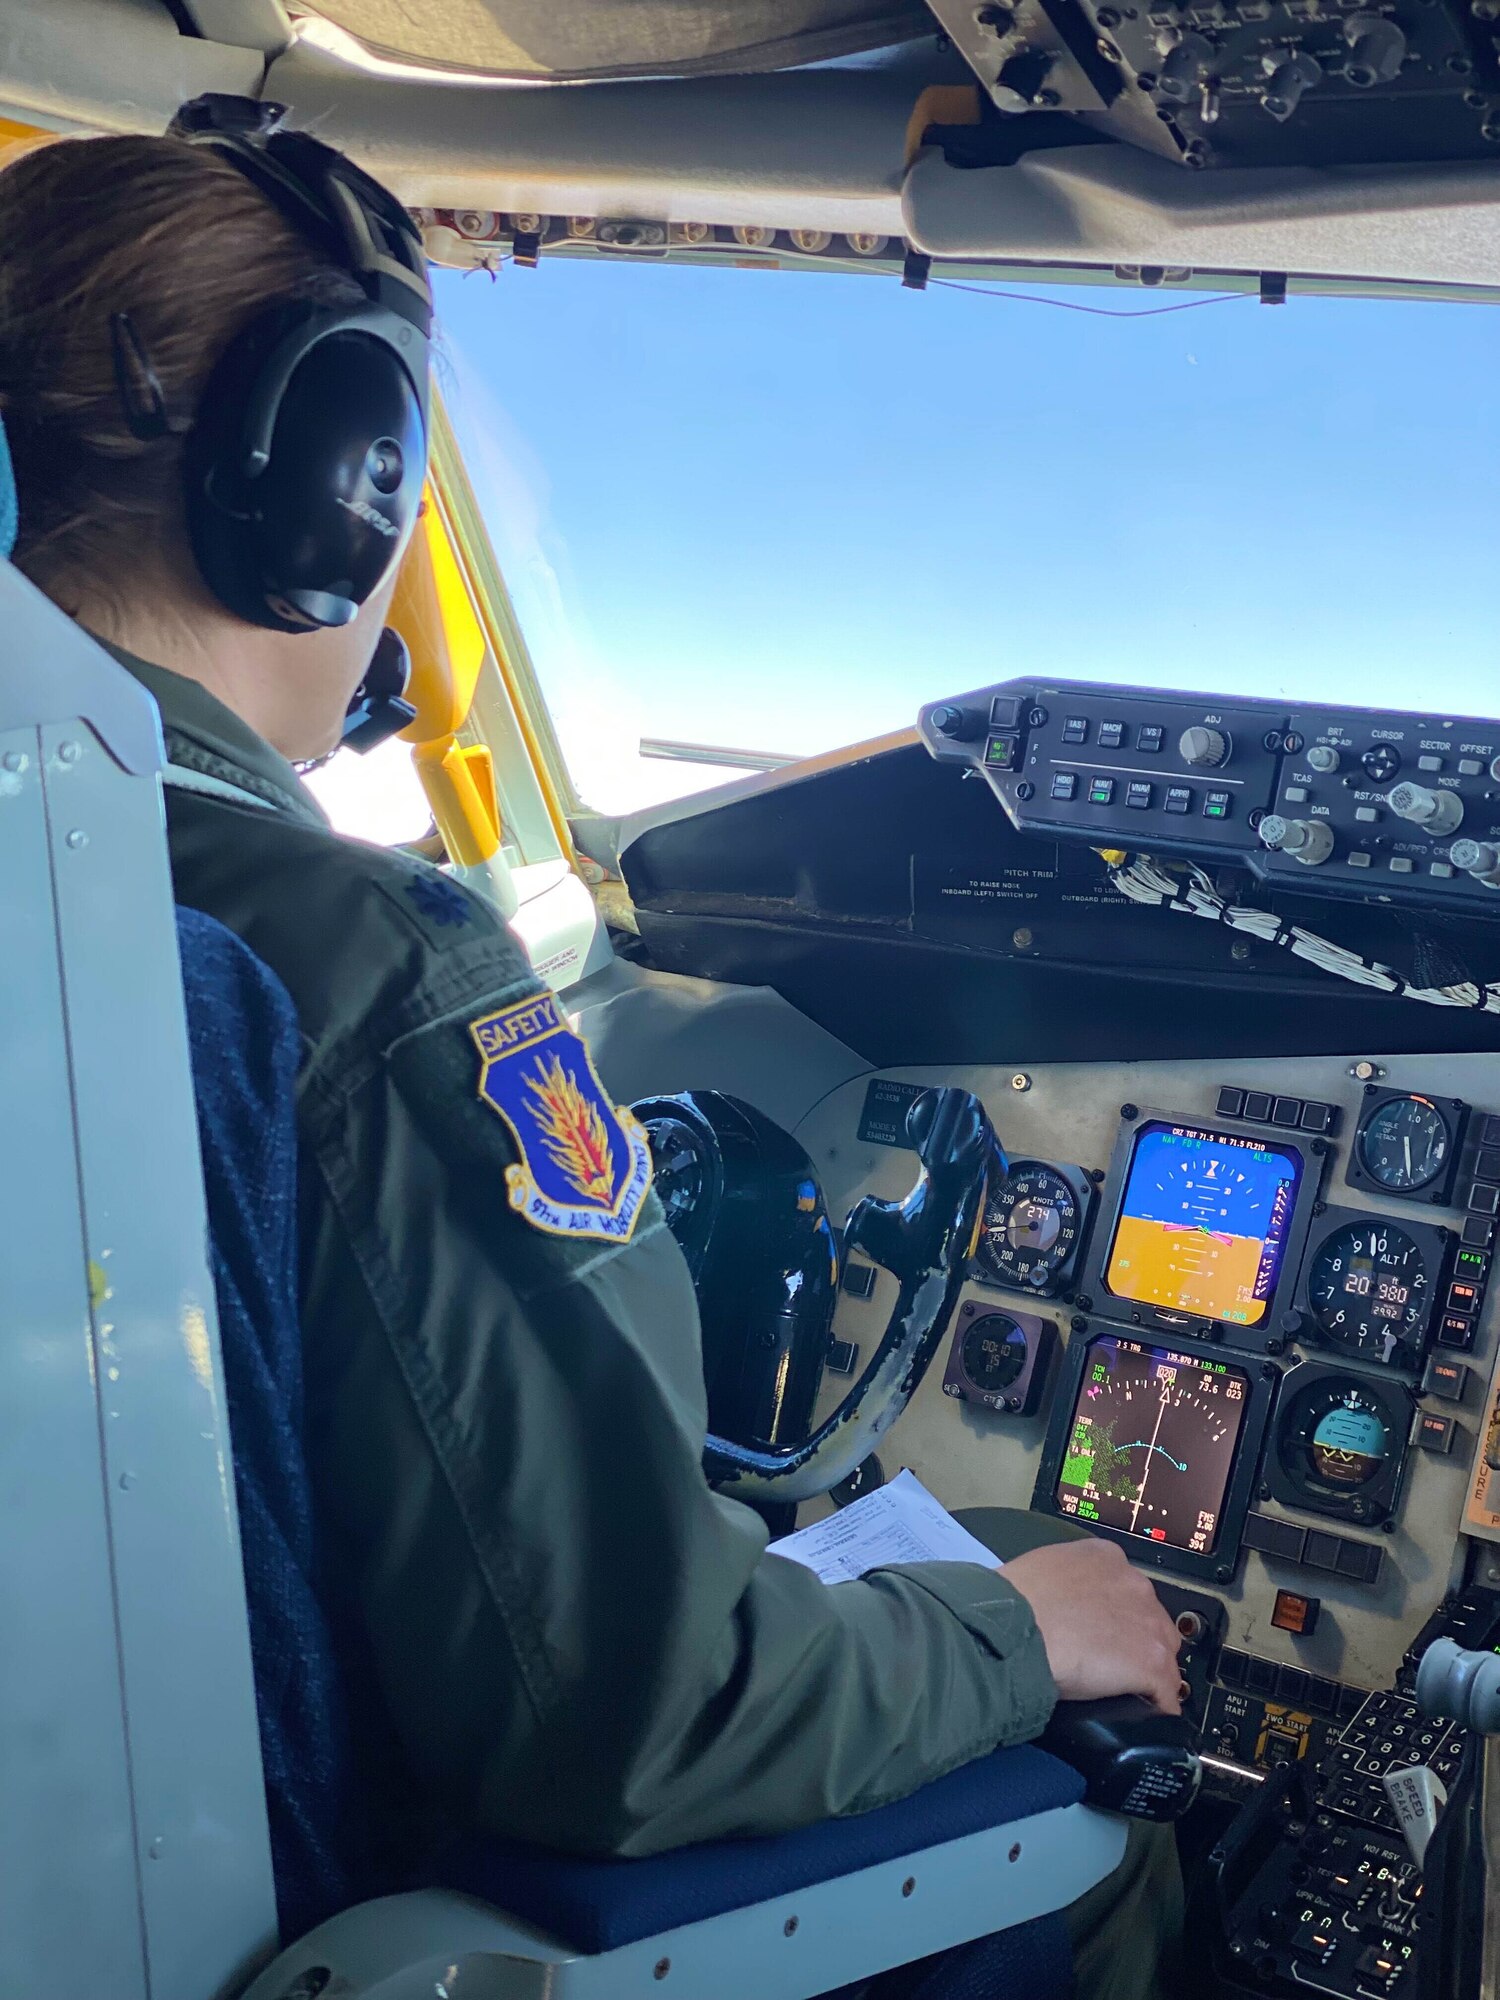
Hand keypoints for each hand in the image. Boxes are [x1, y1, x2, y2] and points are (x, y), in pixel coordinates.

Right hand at [1003, 1538, 1183, 1714]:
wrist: (1015, 1628)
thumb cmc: (1012, 1601)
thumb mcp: (1042, 1573)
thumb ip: (1065, 1585)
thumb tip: (1063, 1608)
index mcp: (1105, 1557)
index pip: (1128, 1591)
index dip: (1117, 1616)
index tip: (1103, 1632)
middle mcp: (1135, 1583)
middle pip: (1153, 1621)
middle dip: (1138, 1641)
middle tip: (1110, 1662)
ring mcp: (1148, 1623)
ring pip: (1163, 1656)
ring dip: (1148, 1674)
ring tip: (1125, 1692)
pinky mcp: (1152, 1663)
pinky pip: (1166, 1693)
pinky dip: (1155, 1706)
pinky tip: (1141, 1716)